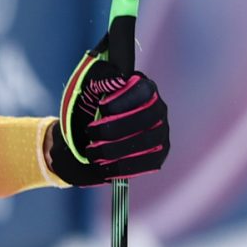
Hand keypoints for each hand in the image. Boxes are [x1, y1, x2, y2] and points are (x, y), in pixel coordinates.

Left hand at [46, 63, 169, 187]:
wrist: (85, 136)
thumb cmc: (90, 110)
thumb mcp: (89, 88)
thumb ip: (100, 78)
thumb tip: (116, 80)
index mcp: (144, 88)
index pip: (143, 91)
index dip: (122, 101)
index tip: (101, 108)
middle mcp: (158, 109)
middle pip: (146, 118)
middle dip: (114, 129)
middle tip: (91, 134)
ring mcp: (161, 133)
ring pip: (146, 142)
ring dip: (115, 150)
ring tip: (93, 153)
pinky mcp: (158, 154)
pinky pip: (147, 163)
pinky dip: (123, 168)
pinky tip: (104, 167)